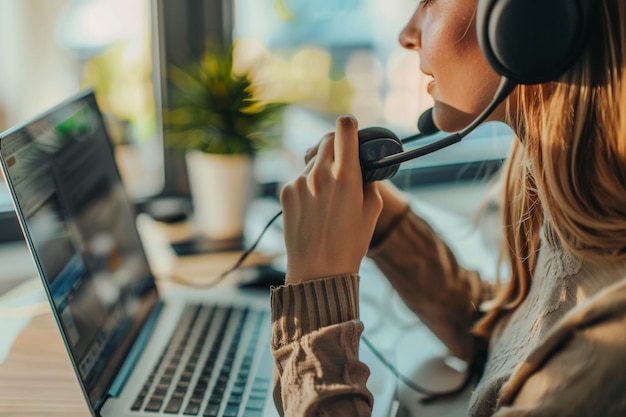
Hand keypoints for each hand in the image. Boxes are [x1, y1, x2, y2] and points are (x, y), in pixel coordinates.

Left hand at [279, 116, 382, 283]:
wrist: (318, 270)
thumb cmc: (350, 243)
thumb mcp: (372, 209)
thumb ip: (367, 179)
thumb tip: (360, 163)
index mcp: (346, 177)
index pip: (344, 129)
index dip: (349, 125)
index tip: (351, 128)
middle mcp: (320, 174)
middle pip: (327, 139)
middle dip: (336, 145)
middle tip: (342, 161)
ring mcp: (299, 182)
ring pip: (313, 159)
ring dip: (322, 167)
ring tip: (328, 196)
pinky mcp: (286, 192)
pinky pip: (300, 177)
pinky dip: (308, 183)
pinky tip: (314, 206)